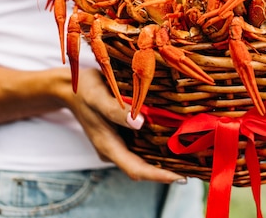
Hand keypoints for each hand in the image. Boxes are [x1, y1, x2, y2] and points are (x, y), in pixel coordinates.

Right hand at [62, 67, 185, 183]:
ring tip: (192, 156)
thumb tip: (139, 123)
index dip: (158, 176)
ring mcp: (118, 144)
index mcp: (108, 146)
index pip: (136, 169)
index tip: (180, 177)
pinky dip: (158, 145)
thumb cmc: (85, 90)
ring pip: (144, 158)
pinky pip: (142, 145)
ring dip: (165, 159)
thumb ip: (115, 111)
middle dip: (167, 170)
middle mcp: (114, 149)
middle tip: (195, 167)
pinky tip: (175, 139)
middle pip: (143, 168)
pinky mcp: (122, 135)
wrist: (70, 87)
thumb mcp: (98, 97)